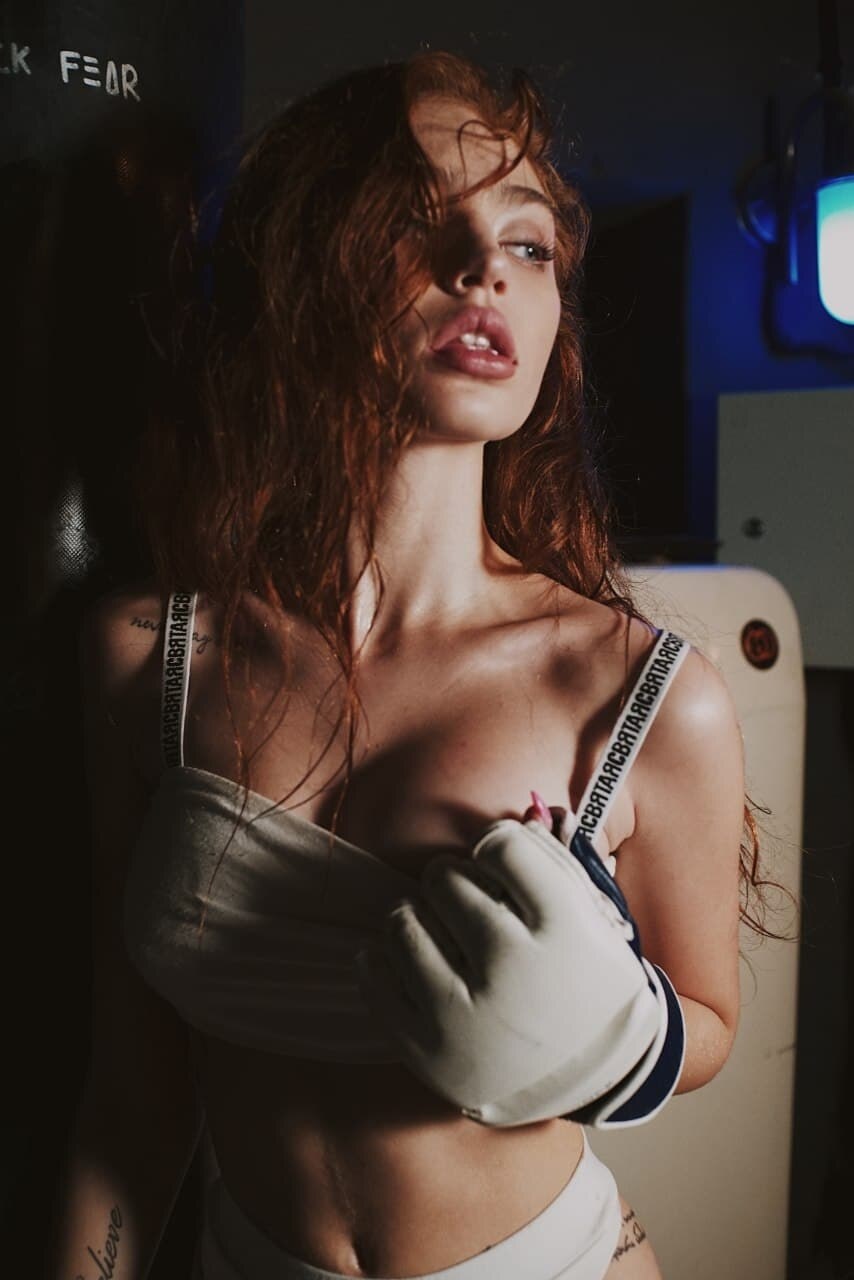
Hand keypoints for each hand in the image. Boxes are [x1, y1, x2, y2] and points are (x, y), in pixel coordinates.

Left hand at [355, 802, 681, 1127]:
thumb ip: (555, 862)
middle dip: (452, 879)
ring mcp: (466, 1015)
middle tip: (466, 900)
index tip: (498, 863)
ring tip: (437, 929)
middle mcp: (512, 969)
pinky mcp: (428, 1051)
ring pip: (402, 920)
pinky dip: (382, 956)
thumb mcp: (595, 919)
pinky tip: (409, 956)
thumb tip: (515, 813)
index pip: (500, 845)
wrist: (600, 1080)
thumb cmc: (591, 981)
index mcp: (562, 930)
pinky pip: (375, 975)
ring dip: (416, 913)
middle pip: (445, 877)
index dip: (496, 846)